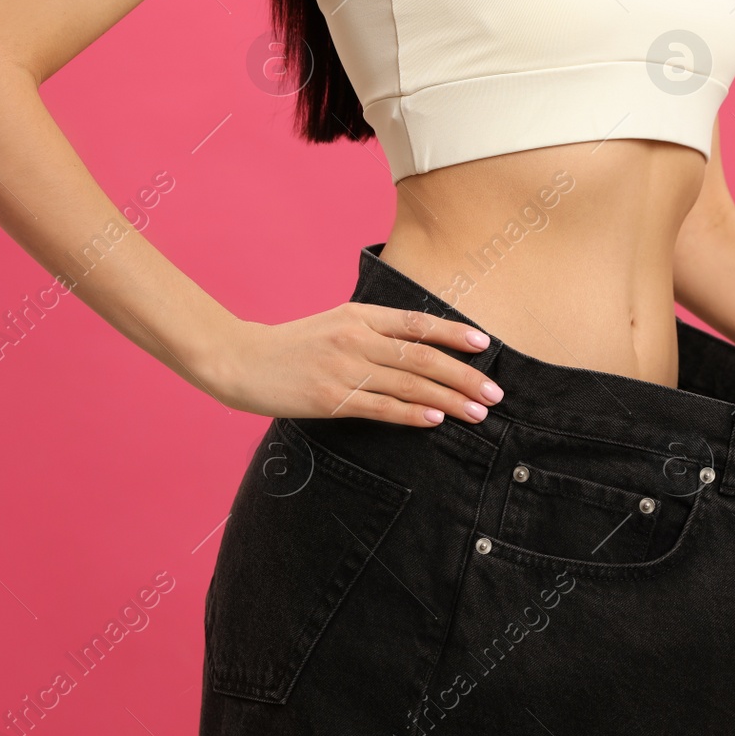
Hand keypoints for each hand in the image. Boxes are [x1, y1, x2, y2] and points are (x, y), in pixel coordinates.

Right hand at [207, 304, 503, 426]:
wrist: (239, 360)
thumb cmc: (290, 345)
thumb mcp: (333, 323)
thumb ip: (372, 330)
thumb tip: (418, 345)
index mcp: (358, 315)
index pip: (416, 323)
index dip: (454, 333)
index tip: (485, 345)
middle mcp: (356, 338)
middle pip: (422, 356)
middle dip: (464, 376)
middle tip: (495, 393)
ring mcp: (344, 368)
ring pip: (409, 384)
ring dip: (449, 399)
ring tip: (478, 412)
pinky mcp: (331, 398)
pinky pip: (381, 407)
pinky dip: (412, 413)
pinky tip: (437, 419)